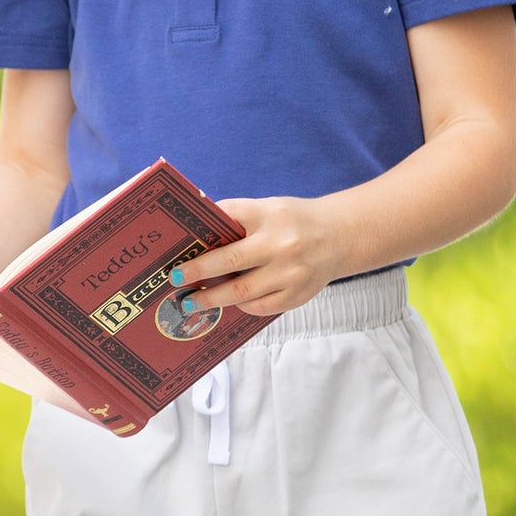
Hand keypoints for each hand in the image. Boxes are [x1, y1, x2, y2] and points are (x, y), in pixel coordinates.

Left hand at [170, 195, 347, 318]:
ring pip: (243, 291)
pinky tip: (227, 304)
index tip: (176, 251)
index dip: (200, 237)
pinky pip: (261, 307)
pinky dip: (241, 306)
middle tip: (176, 281)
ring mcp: (292, 272)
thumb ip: (234, 218)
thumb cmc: (290, 221)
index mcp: (268, 215)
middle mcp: (282, 243)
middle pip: (231, 260)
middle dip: (199, 272)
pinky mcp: (298, 294)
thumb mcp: (265, 209)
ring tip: (192, 302)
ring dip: (213, 298)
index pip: (227, 220)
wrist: (339, 236)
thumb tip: (193, 238)